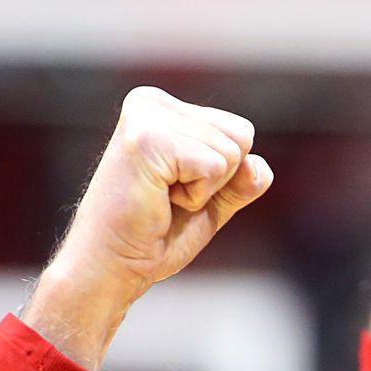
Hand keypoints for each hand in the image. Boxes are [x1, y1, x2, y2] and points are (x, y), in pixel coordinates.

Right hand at [25, 87, 272, 369]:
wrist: (112, 267)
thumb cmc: (154, 237)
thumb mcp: (210, 203)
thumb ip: (240, 181)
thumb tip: (257, 166)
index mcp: (163, 108)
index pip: (240, 132)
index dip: (223, 177)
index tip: (176, 192)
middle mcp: (152, 102)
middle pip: (241, 136)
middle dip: (217, 182)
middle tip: (168, 198)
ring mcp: (147, 117)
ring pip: (231, 152)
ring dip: (204, 190)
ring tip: (160, 198)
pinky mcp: (148, 138)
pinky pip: (215, 167)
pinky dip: (196, 196)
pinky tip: (158, 199)